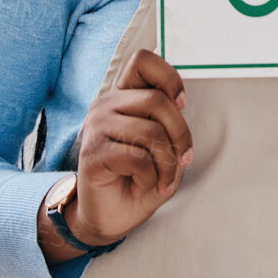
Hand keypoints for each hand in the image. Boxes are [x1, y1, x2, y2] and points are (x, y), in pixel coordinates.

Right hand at [68, 49, 192, 244]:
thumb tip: (178, 104)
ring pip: (151, 132)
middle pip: (157, 100)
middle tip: (185, 158)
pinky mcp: (92, 153)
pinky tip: (144, 184)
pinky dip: (151, 176)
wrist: (111, 217)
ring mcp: (96, 127)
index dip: (169, 77)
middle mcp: (106, 105)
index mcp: (124, 96)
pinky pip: (137, 158)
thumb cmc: (140, 177)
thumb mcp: (163, 145)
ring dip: (167, 162)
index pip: (143, 61)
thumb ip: (168, 121)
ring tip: (163, 179)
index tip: (182, 102)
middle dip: (181, 134)